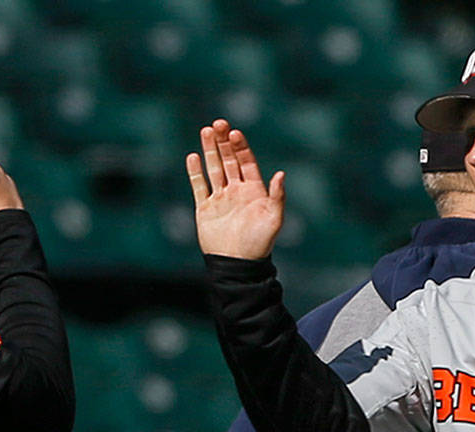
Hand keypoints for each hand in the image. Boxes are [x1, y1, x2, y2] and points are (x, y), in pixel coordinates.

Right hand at [186, 118, 285, 258]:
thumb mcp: (274, 219)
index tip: (234, 132)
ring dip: (209, 150)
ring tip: (206, 131)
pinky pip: (199, 186)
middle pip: (229, 160)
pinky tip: (193, 156)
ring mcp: (220, 198)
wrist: (237, 264)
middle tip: (218, 124)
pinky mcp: (205, 208)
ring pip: (214, 168)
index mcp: (254, 191)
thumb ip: (277, 196)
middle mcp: (237, 191)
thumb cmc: (259, 243)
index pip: (246, 162)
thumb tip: (281, 174)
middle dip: (224, 142)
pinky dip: (195, 172)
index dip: (241, 147)